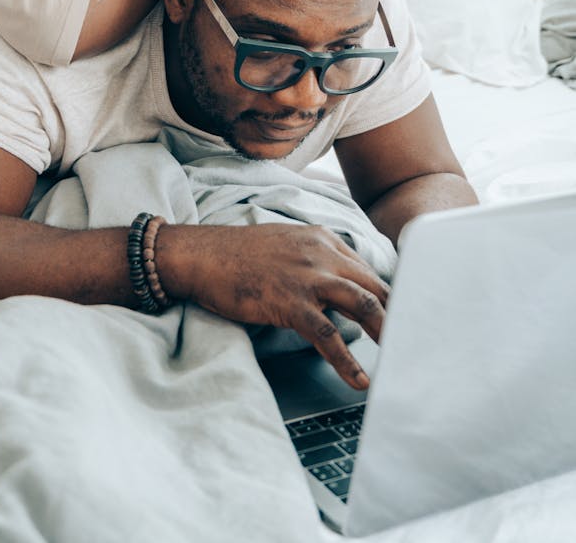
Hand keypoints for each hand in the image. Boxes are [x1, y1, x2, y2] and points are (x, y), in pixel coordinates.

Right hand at [160, 224, 387, 388]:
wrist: (203, 255)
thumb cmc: (240, 254)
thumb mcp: (287, 244)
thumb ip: (317, 259)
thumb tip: (340, 289)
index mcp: (322, 239)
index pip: (368, 270)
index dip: (390, 296)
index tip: (405, 318)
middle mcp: (322, 253)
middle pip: (375, 286)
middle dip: (400, 315)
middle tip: (416, 342)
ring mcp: (308, 276)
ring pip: (363, 304)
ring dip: (386, 333)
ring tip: (400, 358)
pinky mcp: (290, 301)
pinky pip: (328, 334)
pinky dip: (347, 360)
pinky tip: (358, 379)